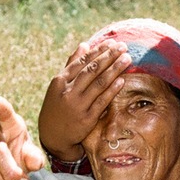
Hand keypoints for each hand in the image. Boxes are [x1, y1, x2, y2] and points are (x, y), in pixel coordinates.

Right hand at [37, 40, 131, 161]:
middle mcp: (68, 91)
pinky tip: (121, 80)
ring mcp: (77, 105)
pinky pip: (102, 101)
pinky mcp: (86, 119)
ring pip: (99, 83)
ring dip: (114, 69)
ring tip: (127, 59)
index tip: (112, 43)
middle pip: (92, 70)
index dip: (98, 51)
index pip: (82, 61)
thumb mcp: (59, 85)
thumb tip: (84, 44)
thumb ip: (72, 65)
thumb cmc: (58, 106)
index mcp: (60, 80)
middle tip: (123, 46)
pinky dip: (112, 90)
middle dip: (109, 56)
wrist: (53, 136)